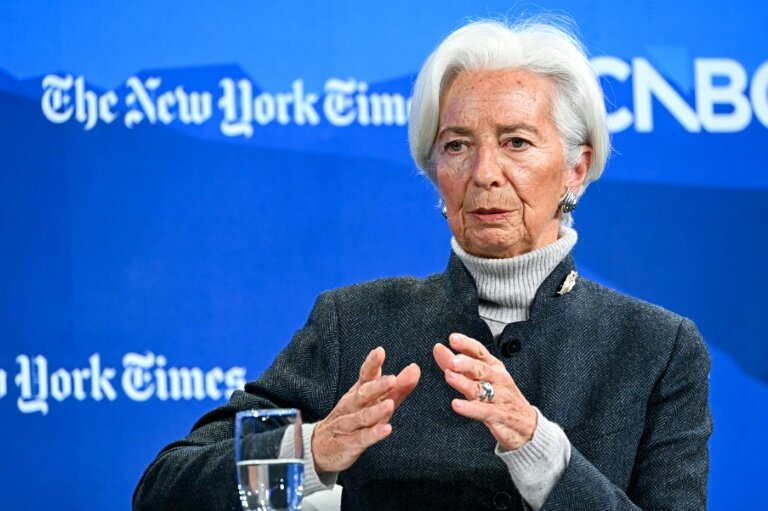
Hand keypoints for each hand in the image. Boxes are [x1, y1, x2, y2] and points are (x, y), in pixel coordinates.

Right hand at [312, 347, 420, 472]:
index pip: (365, 375)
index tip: (380, 351)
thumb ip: (396, 388)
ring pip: (362, 416)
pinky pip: (362, 438)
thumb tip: (415, 368)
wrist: (320, 448)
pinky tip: (387, 429)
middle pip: (363, 394)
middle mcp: (352, 406)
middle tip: (392, 379)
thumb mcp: (374, 402)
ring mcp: (349, 424)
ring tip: (390, 404)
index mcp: (358, 392)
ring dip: (376, 410)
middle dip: (377, 386)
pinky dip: (374, 434)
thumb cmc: (352, 419)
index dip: (372, 364)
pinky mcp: (350, 443)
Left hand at [433, 333, 536, 450]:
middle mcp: (497, 379)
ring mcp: (498, 397)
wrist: (526, 424)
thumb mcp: (483, 378)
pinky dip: (469, 408)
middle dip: (466, 363)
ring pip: (479, 388)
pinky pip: (482, 410)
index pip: (480, 352)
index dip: (467, 344)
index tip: (453, 339)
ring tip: (449, 376)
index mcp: (493, 367)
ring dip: (463, 382)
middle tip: (452, 360)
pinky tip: (457, 405)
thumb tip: (439, 350)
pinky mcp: (497, 415)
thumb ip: (459, 366)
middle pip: (481, 369)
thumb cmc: (502, 397)